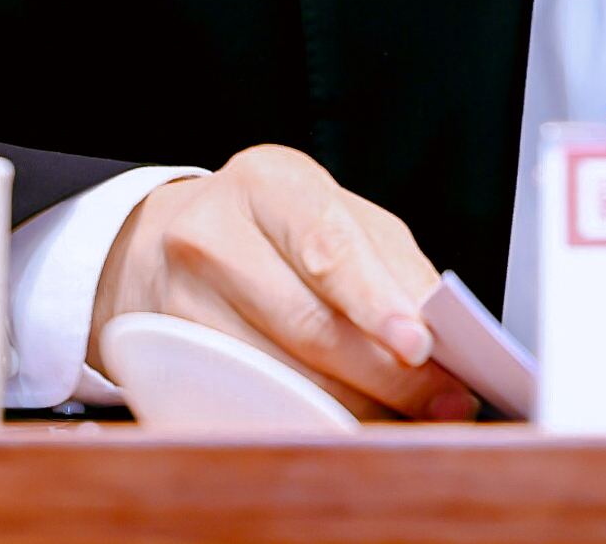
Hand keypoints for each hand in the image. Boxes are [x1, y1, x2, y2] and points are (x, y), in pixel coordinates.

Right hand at [89, 144, 476, 421]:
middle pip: (307, 323)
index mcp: (268, 183)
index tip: (420, 345)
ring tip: (405, 413)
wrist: (163, 241)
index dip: (376, 302)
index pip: (328, 248)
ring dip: (354, 405)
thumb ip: (392, 267)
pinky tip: (344, 421)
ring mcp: (180, 300)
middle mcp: (213, 235)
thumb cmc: (272, 228)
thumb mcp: (335, 215)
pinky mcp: (167, 360)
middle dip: (385, 372)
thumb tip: (442, 335)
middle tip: (440, 399)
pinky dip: (307, 418)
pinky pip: (249, 404)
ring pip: (281, 375)